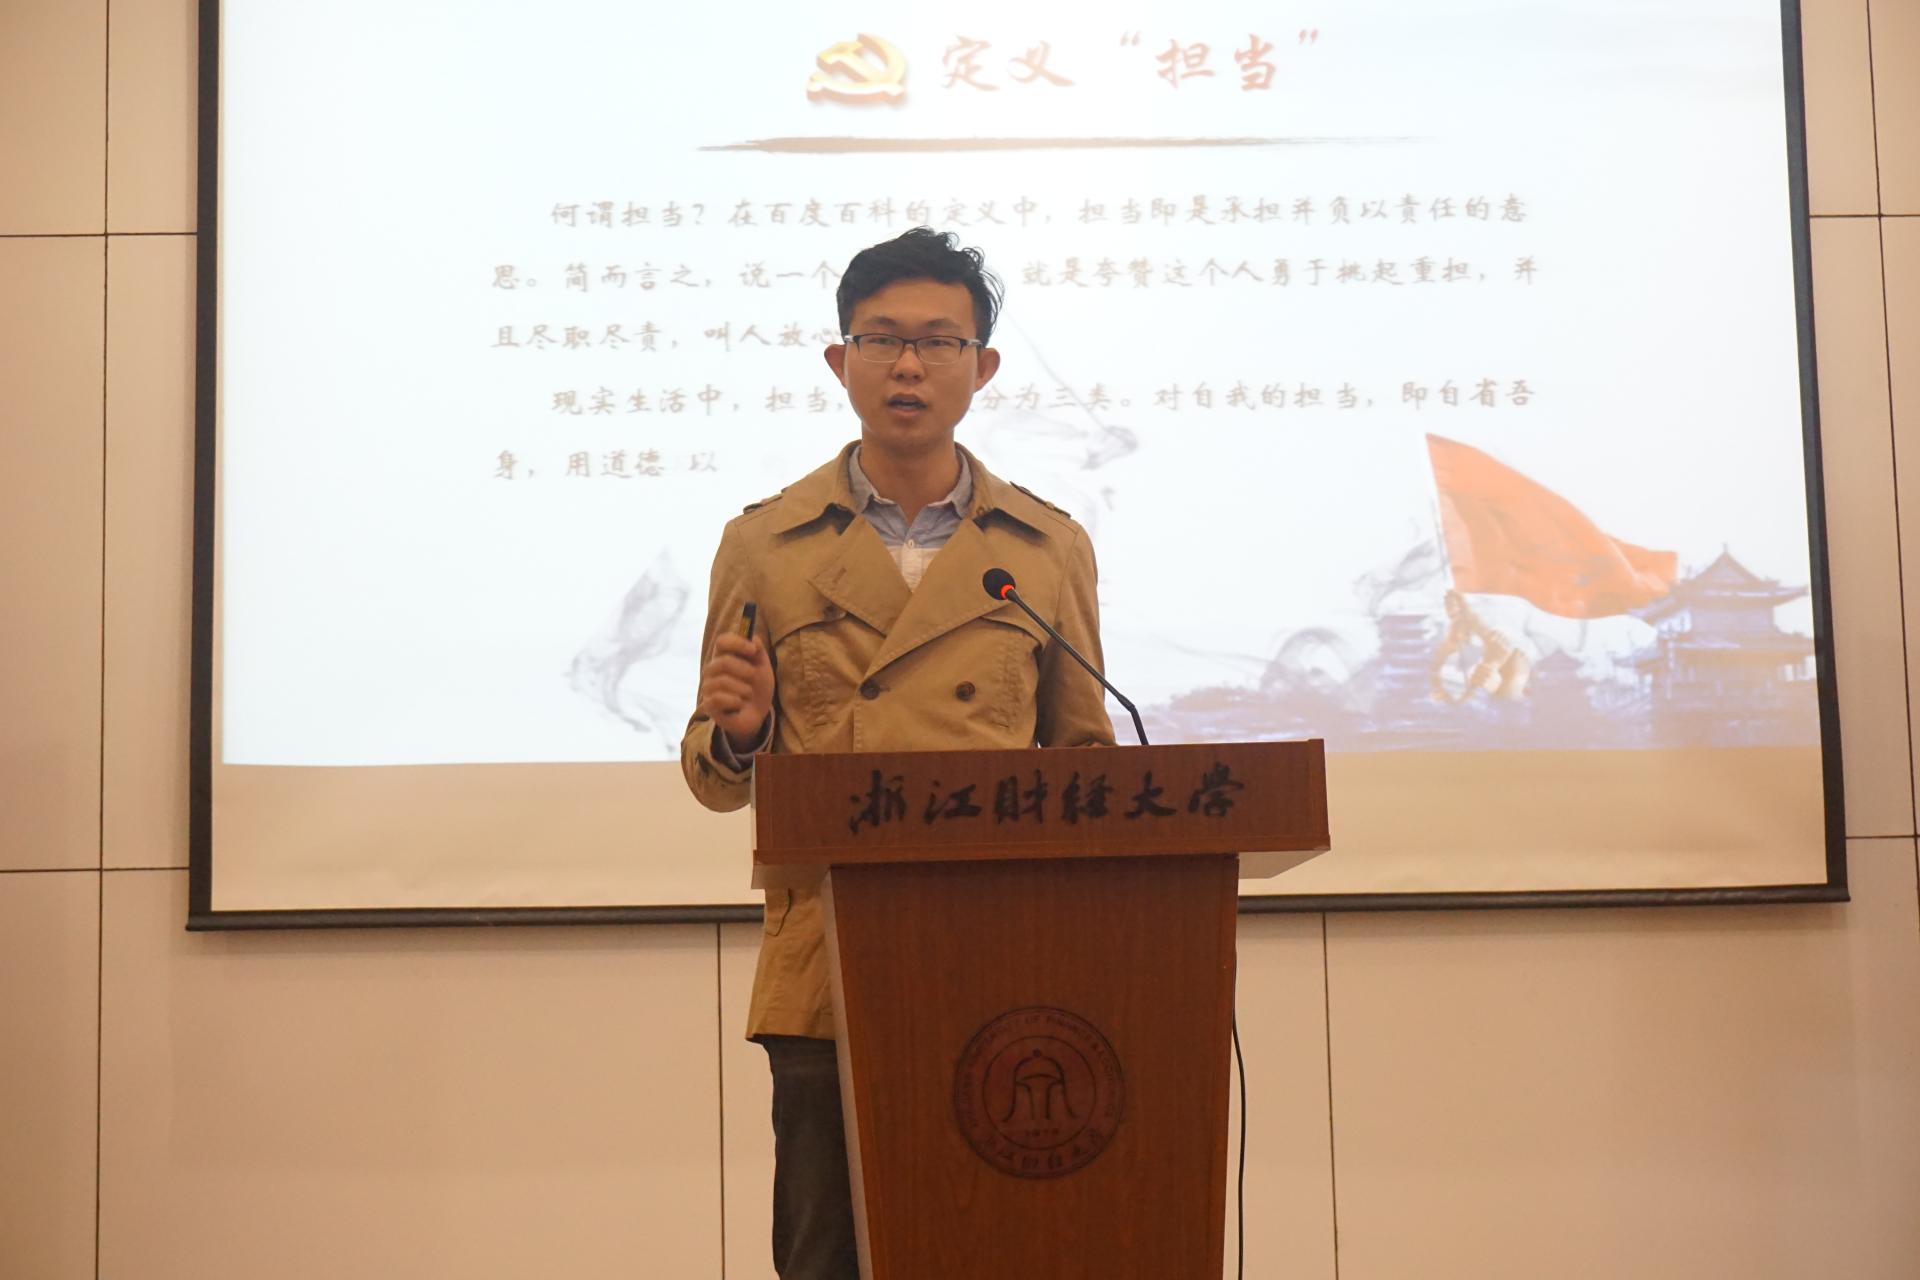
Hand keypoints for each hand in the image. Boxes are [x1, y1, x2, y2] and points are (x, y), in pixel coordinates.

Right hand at [699, 633, 773, 750]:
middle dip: (744, 669)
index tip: (753, 650)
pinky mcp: (709, 705)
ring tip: (748, 694)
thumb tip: (753, 638)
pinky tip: (740, 704)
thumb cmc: (757, 689)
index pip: (722, 642)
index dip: (737, 643)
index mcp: (724, 656)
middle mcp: (712, 670)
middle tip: (754, 676)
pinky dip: (736, 701)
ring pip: (723, 681)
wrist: (757, 715)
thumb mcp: (763, 669)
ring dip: (743, 688)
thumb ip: (759, 652)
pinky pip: (719, 698)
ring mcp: (708, 687)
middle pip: (723, 662)